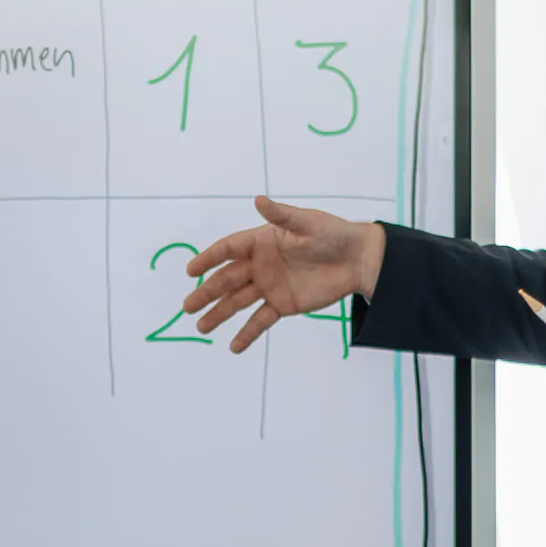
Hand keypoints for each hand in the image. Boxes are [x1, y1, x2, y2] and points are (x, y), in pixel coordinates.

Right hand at [181, 196, 384, 353]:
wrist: (358, 261)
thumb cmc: (333, 235)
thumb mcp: (307, 223)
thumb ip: (281, 216)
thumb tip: (258, 199)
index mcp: (262, 241)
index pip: (228, 249)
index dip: (208, 258)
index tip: (190, 270)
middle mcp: (260, 264)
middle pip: (227, 279)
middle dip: (206, 292)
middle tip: (187, 306)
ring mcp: (270, 286)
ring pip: (238, 302)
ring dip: (219, 314)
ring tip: (201, 328)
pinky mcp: (283, 304)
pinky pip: (260, 320)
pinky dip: (247, 333)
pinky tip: (233, 347)